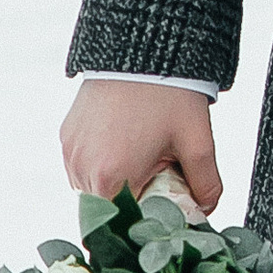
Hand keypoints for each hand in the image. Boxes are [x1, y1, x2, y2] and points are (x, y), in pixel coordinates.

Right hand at [60, 80, 222, 215]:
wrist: (144, 47)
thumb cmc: (171, 95)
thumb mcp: (198, 143)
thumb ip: (206, 185)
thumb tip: (205, 211)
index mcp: (112, 176)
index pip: (123, 224)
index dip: (145, 220)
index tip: (163, 205)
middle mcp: (82, 168)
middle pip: (107, 209)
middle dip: (133, 201)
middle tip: (158, 175)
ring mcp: (71, 151)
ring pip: (92, 189)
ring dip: (116, 183)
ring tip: (141, 154)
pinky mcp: (66, 136)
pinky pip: (83, 166)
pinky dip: (103, 164)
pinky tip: (125, 143)